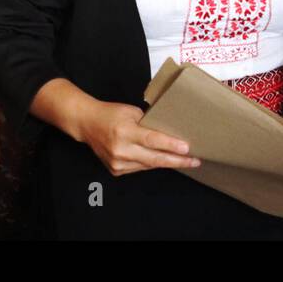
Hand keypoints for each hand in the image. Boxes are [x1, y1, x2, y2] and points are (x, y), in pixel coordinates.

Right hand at [77, 100, 200, 176]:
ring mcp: (117, 162)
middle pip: (154, 158)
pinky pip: (140, 168)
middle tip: (195, 161)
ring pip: (149, 165)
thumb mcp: (131, 111)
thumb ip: (149, 123)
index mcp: (124, 131)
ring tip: (184, 160)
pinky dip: (151, 163)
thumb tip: (170, 133)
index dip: (171, 145)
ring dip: (167, 162)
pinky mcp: (116, 170)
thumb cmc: (110, 113)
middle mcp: (121, 149)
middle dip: (177, 160)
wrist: (87, 124)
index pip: (152, 140)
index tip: (187, 149)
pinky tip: (163, 160)